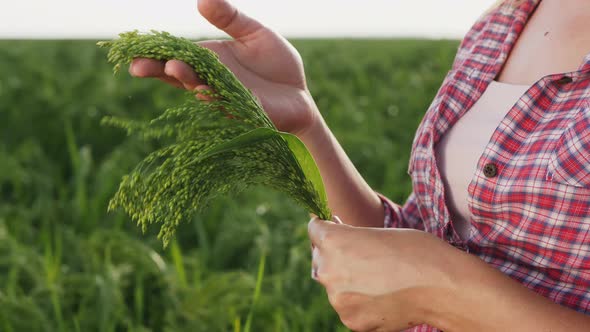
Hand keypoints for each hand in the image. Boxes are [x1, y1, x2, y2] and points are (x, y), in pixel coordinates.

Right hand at [129, 0, 318, 135]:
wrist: (300, 92)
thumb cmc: (275, 63)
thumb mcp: (253, 33)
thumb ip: (230, 18)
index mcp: (210, 60)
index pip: (177, 55)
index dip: (156, 54)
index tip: (133, 50)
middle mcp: (213, 80)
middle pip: (180, 76)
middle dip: (159, 71)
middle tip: (138, 66)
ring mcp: (227, 97)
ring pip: (202, 89)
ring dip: (188, 80)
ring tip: (175, 67)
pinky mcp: (246, 111)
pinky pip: (230, 105)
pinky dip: (217, 98)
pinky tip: (205, 90)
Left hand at [308, 217, 461, 331]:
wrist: (444, 288)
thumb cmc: (416, 252)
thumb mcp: (377, 233)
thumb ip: (350, 238)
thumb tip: (334, 242)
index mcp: (334, 242)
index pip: (314, 229)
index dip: (326, 227)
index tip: (334, 228)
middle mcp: (328, 271)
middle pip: (320, 258)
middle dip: (335, 255)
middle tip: (364, 255)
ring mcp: (338, 299)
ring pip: (334, 285)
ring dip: (348, 281)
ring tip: (380, 277)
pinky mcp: (351, 321)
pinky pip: (348, 306)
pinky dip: (360, 302)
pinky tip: (383, 294)